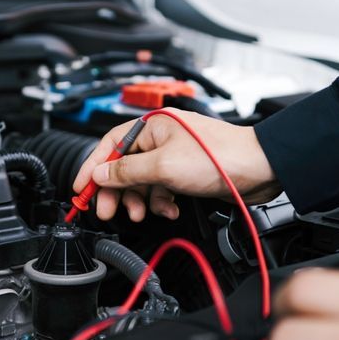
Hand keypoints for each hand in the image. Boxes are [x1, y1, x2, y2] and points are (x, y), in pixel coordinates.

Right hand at [71, 108, 279, 220]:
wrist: (258, 169)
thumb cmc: (219, 157)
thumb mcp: (163, 167)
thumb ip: (127, 171)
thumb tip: (100, 174)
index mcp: (151, 126)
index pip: (109, 145)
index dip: (92, 167)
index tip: (80, 188)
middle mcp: (160, 138)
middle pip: (123, 166)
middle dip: (116, 191)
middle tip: (107, 210)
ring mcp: (173, 156)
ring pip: (142, 181)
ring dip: (140, 200)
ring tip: (141, 213)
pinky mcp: (185, 172)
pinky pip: (161, 188)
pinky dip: (161, 202)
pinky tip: (169, 209)